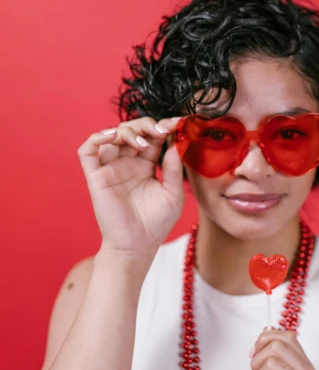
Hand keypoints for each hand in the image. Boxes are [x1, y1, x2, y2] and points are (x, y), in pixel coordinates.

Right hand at [77, 116, 184, 257]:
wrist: (137, 246)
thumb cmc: (156, 223)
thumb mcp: (173, 194)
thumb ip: (175, 168)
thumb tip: (176, 142)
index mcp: (146, 166)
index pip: (152, 137)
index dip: (164, 127)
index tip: (179, 122)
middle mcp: (127, 163)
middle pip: (132, 130)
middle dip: (147, 125)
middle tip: (162, 131)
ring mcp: (110, 168)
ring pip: (112, 134)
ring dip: (128, 131)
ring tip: (143, 144)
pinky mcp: (95, 176)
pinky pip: (88, 150)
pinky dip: (98, 137)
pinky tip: (114, 137)